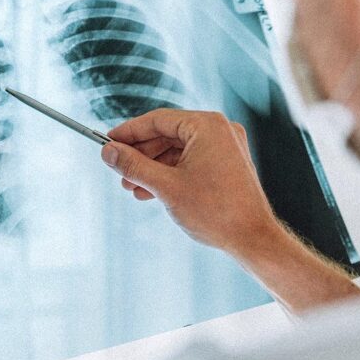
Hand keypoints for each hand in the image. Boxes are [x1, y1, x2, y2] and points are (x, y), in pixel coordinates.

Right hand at [100, 109, 279, 255]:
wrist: (252, 238)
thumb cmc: (215, 211)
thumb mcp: (165, 186)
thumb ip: (133, 166)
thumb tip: (108, 153)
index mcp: (207, 126)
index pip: (158, 120)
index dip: (129, 132)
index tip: (108, 142)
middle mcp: (219, 130)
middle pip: (167, 134)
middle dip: (140, 155)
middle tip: (117, 169)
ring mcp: (225, 147)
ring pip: (177, 150)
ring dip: (152, 167)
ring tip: (131, 186)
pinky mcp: (226, 164)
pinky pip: (190, 161)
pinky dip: (170, 174)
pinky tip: (149, 191)